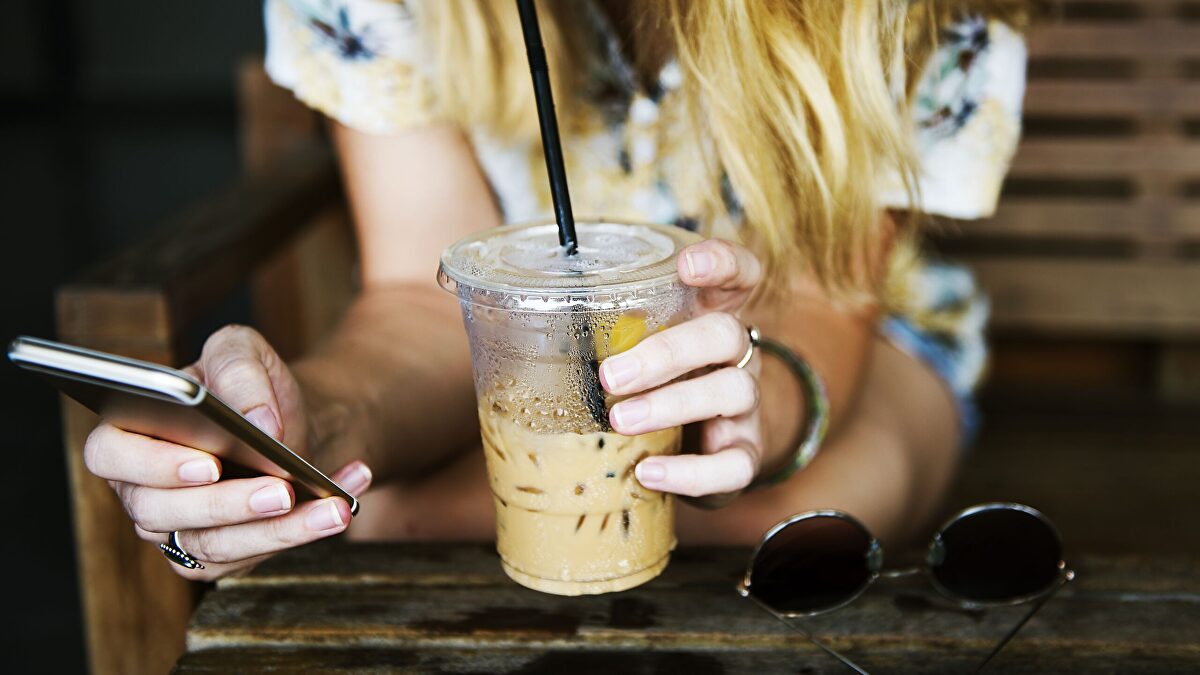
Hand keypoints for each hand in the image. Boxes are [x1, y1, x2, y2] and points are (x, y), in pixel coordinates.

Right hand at [82, 325, 371, 579]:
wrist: (291, 421)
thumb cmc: (250, 386)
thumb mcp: (243, 352)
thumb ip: (240, 370)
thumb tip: (258, 422)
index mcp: (128, 433)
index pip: (111, 455)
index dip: (153, 464)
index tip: (209, 463)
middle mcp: (142, 490)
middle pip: (163, 512)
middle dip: (228, 504)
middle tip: (282, 490)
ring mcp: (176, 530)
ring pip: (215, 546)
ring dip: (280, 530)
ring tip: (333, 508)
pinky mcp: (217, 557)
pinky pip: (254, 555)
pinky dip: (305, 531)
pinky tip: (343, 503)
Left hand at [600, 239, 764, 497]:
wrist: (702, 450)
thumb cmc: (653, 386)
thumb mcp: (632, 350)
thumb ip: (593, 334)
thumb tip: (488, 324)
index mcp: (709, 317)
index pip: (738, 274)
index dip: (721, 262)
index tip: (686, 266)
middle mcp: (735, 356)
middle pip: (724, 334)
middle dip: (667, 352)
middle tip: (611, 375)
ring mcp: (745, 406)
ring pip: (732, 392)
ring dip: (671, 405)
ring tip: (620, 421)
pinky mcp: (744, 454)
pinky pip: (734, 465)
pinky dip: (691, 471)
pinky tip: (648, 472)